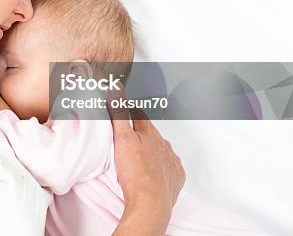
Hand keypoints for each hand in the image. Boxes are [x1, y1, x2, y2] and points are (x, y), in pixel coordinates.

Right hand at [107, 87, 184, 235]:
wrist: (150, 203)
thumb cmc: (135, 172)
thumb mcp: (121, 138)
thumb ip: (118, 112)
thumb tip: (116, 89)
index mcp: (149, 133)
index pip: (139, 115)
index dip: (130, 112)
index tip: (126, 109)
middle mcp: (164, 144)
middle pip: (150, 133)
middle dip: (141, 133)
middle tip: (129, 138)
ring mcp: (171, 161)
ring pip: (161, 150)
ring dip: (152, 150)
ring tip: (139, 158)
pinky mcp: (176, 177)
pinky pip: (170, 167)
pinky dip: (162, 166)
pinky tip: (153, 171)